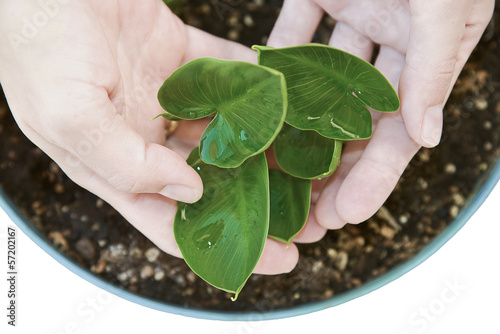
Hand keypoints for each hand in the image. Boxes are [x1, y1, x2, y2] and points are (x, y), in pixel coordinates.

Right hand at [0, 0, 297, 273]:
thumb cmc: (40, 48)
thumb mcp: (68, 118)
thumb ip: (126, 164)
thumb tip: (189, 192)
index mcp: (117, 166)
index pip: (177, 224)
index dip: (226, 246)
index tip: (278, 257)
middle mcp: (146, 140)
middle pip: (212, 182)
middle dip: (259, 197)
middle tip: (309, 206)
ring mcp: (166, 100)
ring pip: (225, 131)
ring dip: (265, 142)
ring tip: (310, 153)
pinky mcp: (180, 58)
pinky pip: (224, 74)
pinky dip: (253, 83)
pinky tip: (284, 92)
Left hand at [268, 0, 493, 236]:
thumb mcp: (445, 8)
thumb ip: (434, 68)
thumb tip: (425, 136)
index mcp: (431, 54)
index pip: (401, 129)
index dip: (375, 176)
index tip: (346, 214)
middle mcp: (392, 45)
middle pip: (357, 118)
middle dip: (332, 165)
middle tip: (304, 209)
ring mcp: (355, 18)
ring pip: (322, 82)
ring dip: (298, 121)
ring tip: (271, 166)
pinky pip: (294, 30)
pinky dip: (277, 61)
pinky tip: (260, 96)